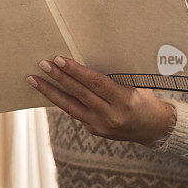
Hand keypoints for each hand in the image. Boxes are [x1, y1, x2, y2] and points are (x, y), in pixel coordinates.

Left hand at [27, 56, 176, 146]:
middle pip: (79, 94)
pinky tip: (48, 90)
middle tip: (43, 64)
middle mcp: (111, 116)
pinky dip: (61, 101)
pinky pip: (74, 113)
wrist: (153, 128)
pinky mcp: (94, 131)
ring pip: (70, 107)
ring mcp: (101, 126)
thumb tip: (86, 56)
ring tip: (34, 80)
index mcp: (124, 100)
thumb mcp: (135, 84)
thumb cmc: (144, 98)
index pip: (95, 82)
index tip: (59, 59)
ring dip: (50, 92)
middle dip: (59, 78)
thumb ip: (114, 75)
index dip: (76, 71)